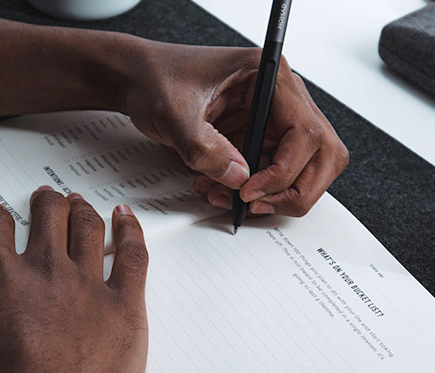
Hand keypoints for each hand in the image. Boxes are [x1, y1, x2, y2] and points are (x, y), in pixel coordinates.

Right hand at [0, 186, 148, 372]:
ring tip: (81, 203)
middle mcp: (45, 269)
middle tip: (47, 199)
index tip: (0, 219)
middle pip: (48, 215)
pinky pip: (133, 254)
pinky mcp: (123, 300)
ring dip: (83, 210)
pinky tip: (127, 219)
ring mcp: (87, 282)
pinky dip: (131, 231)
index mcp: (0, 275)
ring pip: (87, 227)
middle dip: (46, 203)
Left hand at [126, 43, 348, 215]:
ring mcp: (272, 120)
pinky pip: (272, 173)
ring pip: (301, 169)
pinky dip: (253, 191)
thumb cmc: (159, 79)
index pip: (305, 132)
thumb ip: (206, 149)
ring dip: (270, 194)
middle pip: (320, 154)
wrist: (142, 81)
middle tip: (255, 204)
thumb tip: (239, 180)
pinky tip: (219, 189)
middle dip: (293, 189)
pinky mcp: (259, 137)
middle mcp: (280, 98)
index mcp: (269, 77)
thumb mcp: (174, 114)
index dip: (284, 171)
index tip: (250, 190)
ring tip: (225, 196)